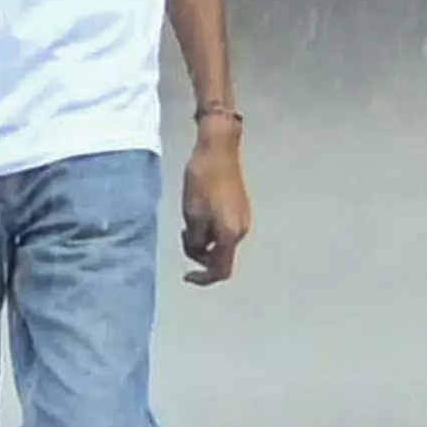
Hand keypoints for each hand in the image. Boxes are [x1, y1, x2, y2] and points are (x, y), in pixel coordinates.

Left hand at [179, 122, 250, 286]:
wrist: (218, 148)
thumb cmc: (203, 179)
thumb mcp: (192, 215)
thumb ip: (195, 241)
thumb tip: (198, 251)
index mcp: (230, 234)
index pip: (220, 270)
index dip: (203, 279)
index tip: (187, 276)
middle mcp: (241, 229)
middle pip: (220, 256)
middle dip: (199, 252)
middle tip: (183, 234)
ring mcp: (243, 217)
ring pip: (221, 241)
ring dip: (203, 238)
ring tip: (189, 217)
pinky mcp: (240, 206)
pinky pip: (224, 227)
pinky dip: (209, 227)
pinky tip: (199, 210)